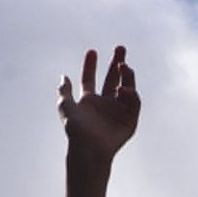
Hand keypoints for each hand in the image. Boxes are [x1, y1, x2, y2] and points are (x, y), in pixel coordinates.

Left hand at [58, 45, 139, 160]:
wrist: (90, 148)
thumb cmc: (76, 131)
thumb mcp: (66, 107)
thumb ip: (64, 91)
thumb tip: (64, 76)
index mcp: (89, 101)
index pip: (90, 78)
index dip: (90, 65)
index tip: (91, 51)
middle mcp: (104, 104)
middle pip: (112, 78)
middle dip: (117, 62)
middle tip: (120, 48)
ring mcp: (118, 110)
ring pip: (126, 87)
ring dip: (126, 75)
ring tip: (123, 66)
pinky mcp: (130, 120)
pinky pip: (133, 102)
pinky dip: (130, 94)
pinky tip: (122, 89)